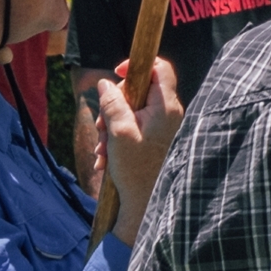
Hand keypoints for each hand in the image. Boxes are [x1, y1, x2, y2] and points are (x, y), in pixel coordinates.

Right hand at [89, 57, 186, 236]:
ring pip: (132, 109)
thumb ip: (112, 103)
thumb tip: (106, 83)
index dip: (136, 65)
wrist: (144, 205)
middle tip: (101, 125)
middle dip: (115, 104)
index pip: (159, 68)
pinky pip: (133, 125)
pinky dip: (117, 135)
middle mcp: (168, 114)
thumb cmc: (135, 170)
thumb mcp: (118, 132)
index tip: (116, 74)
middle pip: (139, 89)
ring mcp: (162, 127)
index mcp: (166, 107)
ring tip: (103, 147)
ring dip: (112, 124)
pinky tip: (107, 154)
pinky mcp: (154, 139)